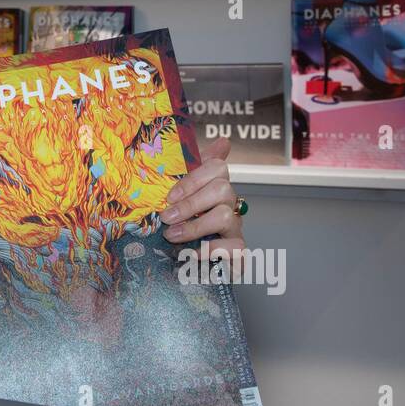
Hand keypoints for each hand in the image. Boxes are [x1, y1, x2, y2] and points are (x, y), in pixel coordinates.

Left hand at [160, 136, 247, 275]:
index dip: (192, 180)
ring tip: (171, 236)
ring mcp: (236, 227)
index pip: (217, 167)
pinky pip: (233, 247)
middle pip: (222, 189)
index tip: (168, 196)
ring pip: (225, 216)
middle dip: (190, 204)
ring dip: (195, 227)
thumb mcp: (178, 196)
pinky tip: (191, 254)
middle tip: (166, 218)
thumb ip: (187, 170)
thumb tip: (221, 140)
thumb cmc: (184, 225)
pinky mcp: (238, 251)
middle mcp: (229, 203)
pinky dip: (209, 250)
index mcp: (215, 186)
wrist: (194, 265)